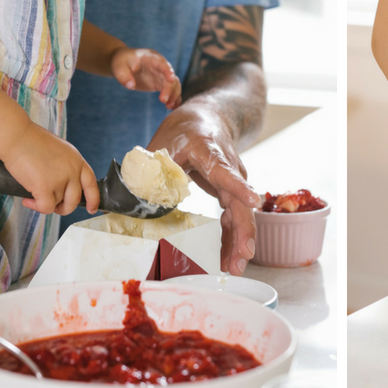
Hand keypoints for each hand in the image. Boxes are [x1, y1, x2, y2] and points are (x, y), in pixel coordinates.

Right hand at [2, 123, 99, 214]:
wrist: (17, 137)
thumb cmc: (32, 140)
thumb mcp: (60, 150)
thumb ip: (66, 166)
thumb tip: (62, 184)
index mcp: (77, 161)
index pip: (91, 184)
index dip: (93, 199)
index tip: (92, 209)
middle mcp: (73, 171)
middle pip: (75, 200)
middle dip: (64, 208)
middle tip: (53, 206)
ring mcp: (60, 179)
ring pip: (58, 203)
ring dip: (45, 204)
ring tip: (32, 198)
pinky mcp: (45, 187)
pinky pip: (46, 207)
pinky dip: (36, 207)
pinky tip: (27, 200)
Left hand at [111, 47, 181, 108]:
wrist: (123, 63)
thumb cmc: (121, 61)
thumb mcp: (118, 66)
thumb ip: (123, 75)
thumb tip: (131, 86)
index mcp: (152, 58)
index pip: (163, 64)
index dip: (168, 71)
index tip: (171, 80)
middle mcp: (160, 66)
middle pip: (171, 77)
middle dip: (170, 89)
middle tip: (163, 101)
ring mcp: (162, 75)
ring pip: (174, 85)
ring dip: (174, 95)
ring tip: (170, 107)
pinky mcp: (160, 83)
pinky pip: (171, 90)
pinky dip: (174, 98)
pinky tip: (173, 107)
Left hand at [148, 102, 261, 274]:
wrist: (208, 119)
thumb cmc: (185, 129)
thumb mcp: (162, 143)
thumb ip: (151, 169)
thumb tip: (135, 198)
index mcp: (211, 152)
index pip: (226, 171)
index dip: (238, 186)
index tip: (252, 201)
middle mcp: (229, 169)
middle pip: (240, 202)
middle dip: (243, 231)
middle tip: (242, 257)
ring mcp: (233, 182)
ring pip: (241, 214)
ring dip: (239, 242)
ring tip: (235, 268)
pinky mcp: (230, 193)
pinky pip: (233, 218)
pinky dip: (231, 238)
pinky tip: (227, 259)